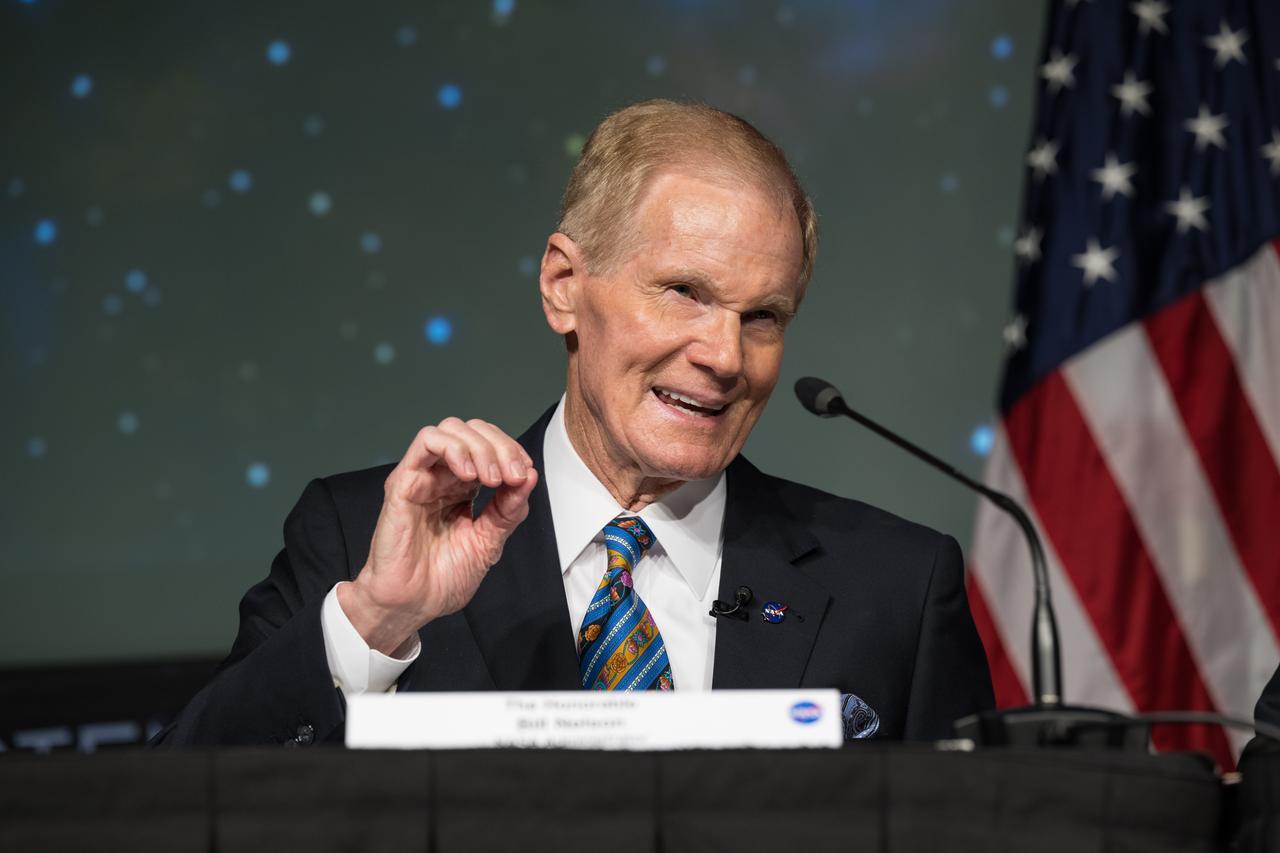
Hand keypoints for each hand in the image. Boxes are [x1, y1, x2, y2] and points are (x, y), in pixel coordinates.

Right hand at [338, 417, 537, 654]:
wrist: (411, 606)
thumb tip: (530, 477)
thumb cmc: (440, 579)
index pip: (488, 447)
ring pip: (450, 429)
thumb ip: (508, 510)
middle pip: (473, 431)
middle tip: (514, 475)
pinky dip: (454, 448)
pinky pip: (425, 442)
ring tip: (493, 478)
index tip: (525, 476)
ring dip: (481, 447)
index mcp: (461, 489)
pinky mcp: (403, 483)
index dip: (511, 452)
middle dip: (501, 447)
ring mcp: (422, 478)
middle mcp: (442, 478)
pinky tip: (470, 474)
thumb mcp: (488, 542)